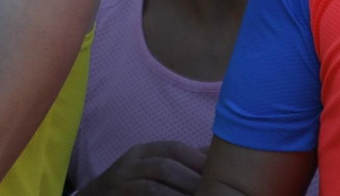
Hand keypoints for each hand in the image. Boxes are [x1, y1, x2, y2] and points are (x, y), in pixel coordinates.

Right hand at [75, 141, 204, 194]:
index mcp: (142, 152)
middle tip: (213, 189)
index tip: (218, 170)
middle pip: (164, 164)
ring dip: (178, 194)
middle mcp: (130, 163)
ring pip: (152, 186)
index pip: (172, 147)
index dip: (196, 158)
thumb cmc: (129, 185)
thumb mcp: (150, 169)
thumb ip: (178, 162)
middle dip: (191, 178)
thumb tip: (212, 153)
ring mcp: (121, 182)